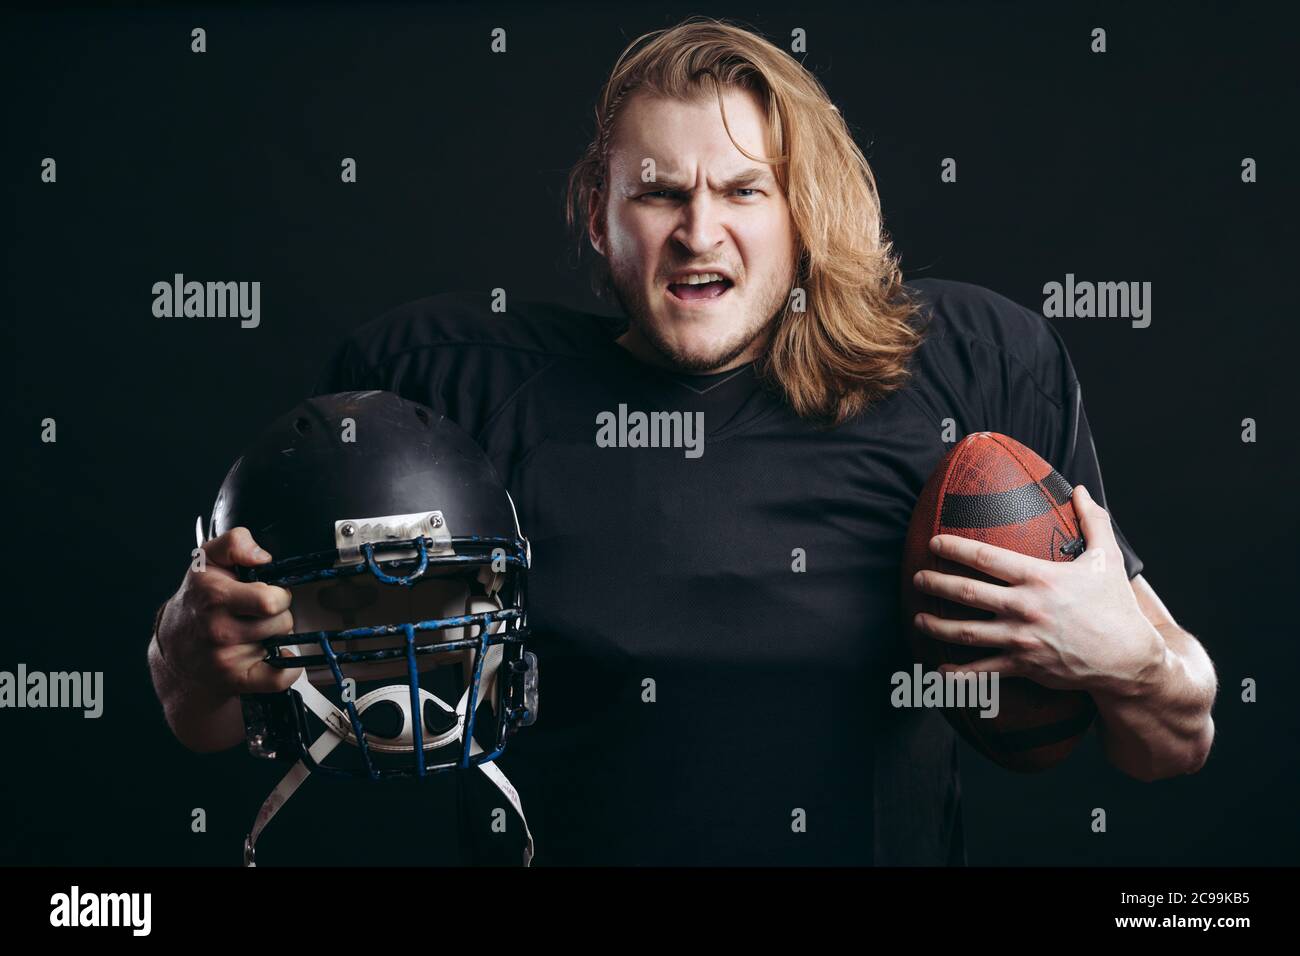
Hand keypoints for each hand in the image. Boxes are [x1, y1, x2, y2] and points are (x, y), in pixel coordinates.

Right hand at [156, 527, 301, 695]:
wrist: (176, 647)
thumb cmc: (198, 600)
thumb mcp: (208, 560)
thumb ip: (235, 543)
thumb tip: (262, 556)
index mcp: (214, 596)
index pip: (271, 600)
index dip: (278, 593)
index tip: (267, 591)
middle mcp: (217, 629)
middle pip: (282, 622)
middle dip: (278, 614)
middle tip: (259, 613)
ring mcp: (225, 659)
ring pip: (281, 643)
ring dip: (275, 636)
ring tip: (254, 630)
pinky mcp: (235, 680)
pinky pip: (279, 678)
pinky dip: (285, 670)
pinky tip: (270, 656)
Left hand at [910, 485, 1162, 694]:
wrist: (1129, 659)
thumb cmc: (1115, 606)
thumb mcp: (1107, 559)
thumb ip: (1093, 521)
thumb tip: (1083, 490)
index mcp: (1039, 578)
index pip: (986, 558)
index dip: (954, 548)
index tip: (933, 543)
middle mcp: (1025, 608)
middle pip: (967, 593)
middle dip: (936, 584)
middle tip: (916, 579)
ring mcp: (1022, 639)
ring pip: (967, 633)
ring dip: (937, 627)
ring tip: (918, 620)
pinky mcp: (1024, 666)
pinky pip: (983, 672)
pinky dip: (958, 674)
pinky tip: (939, 671)